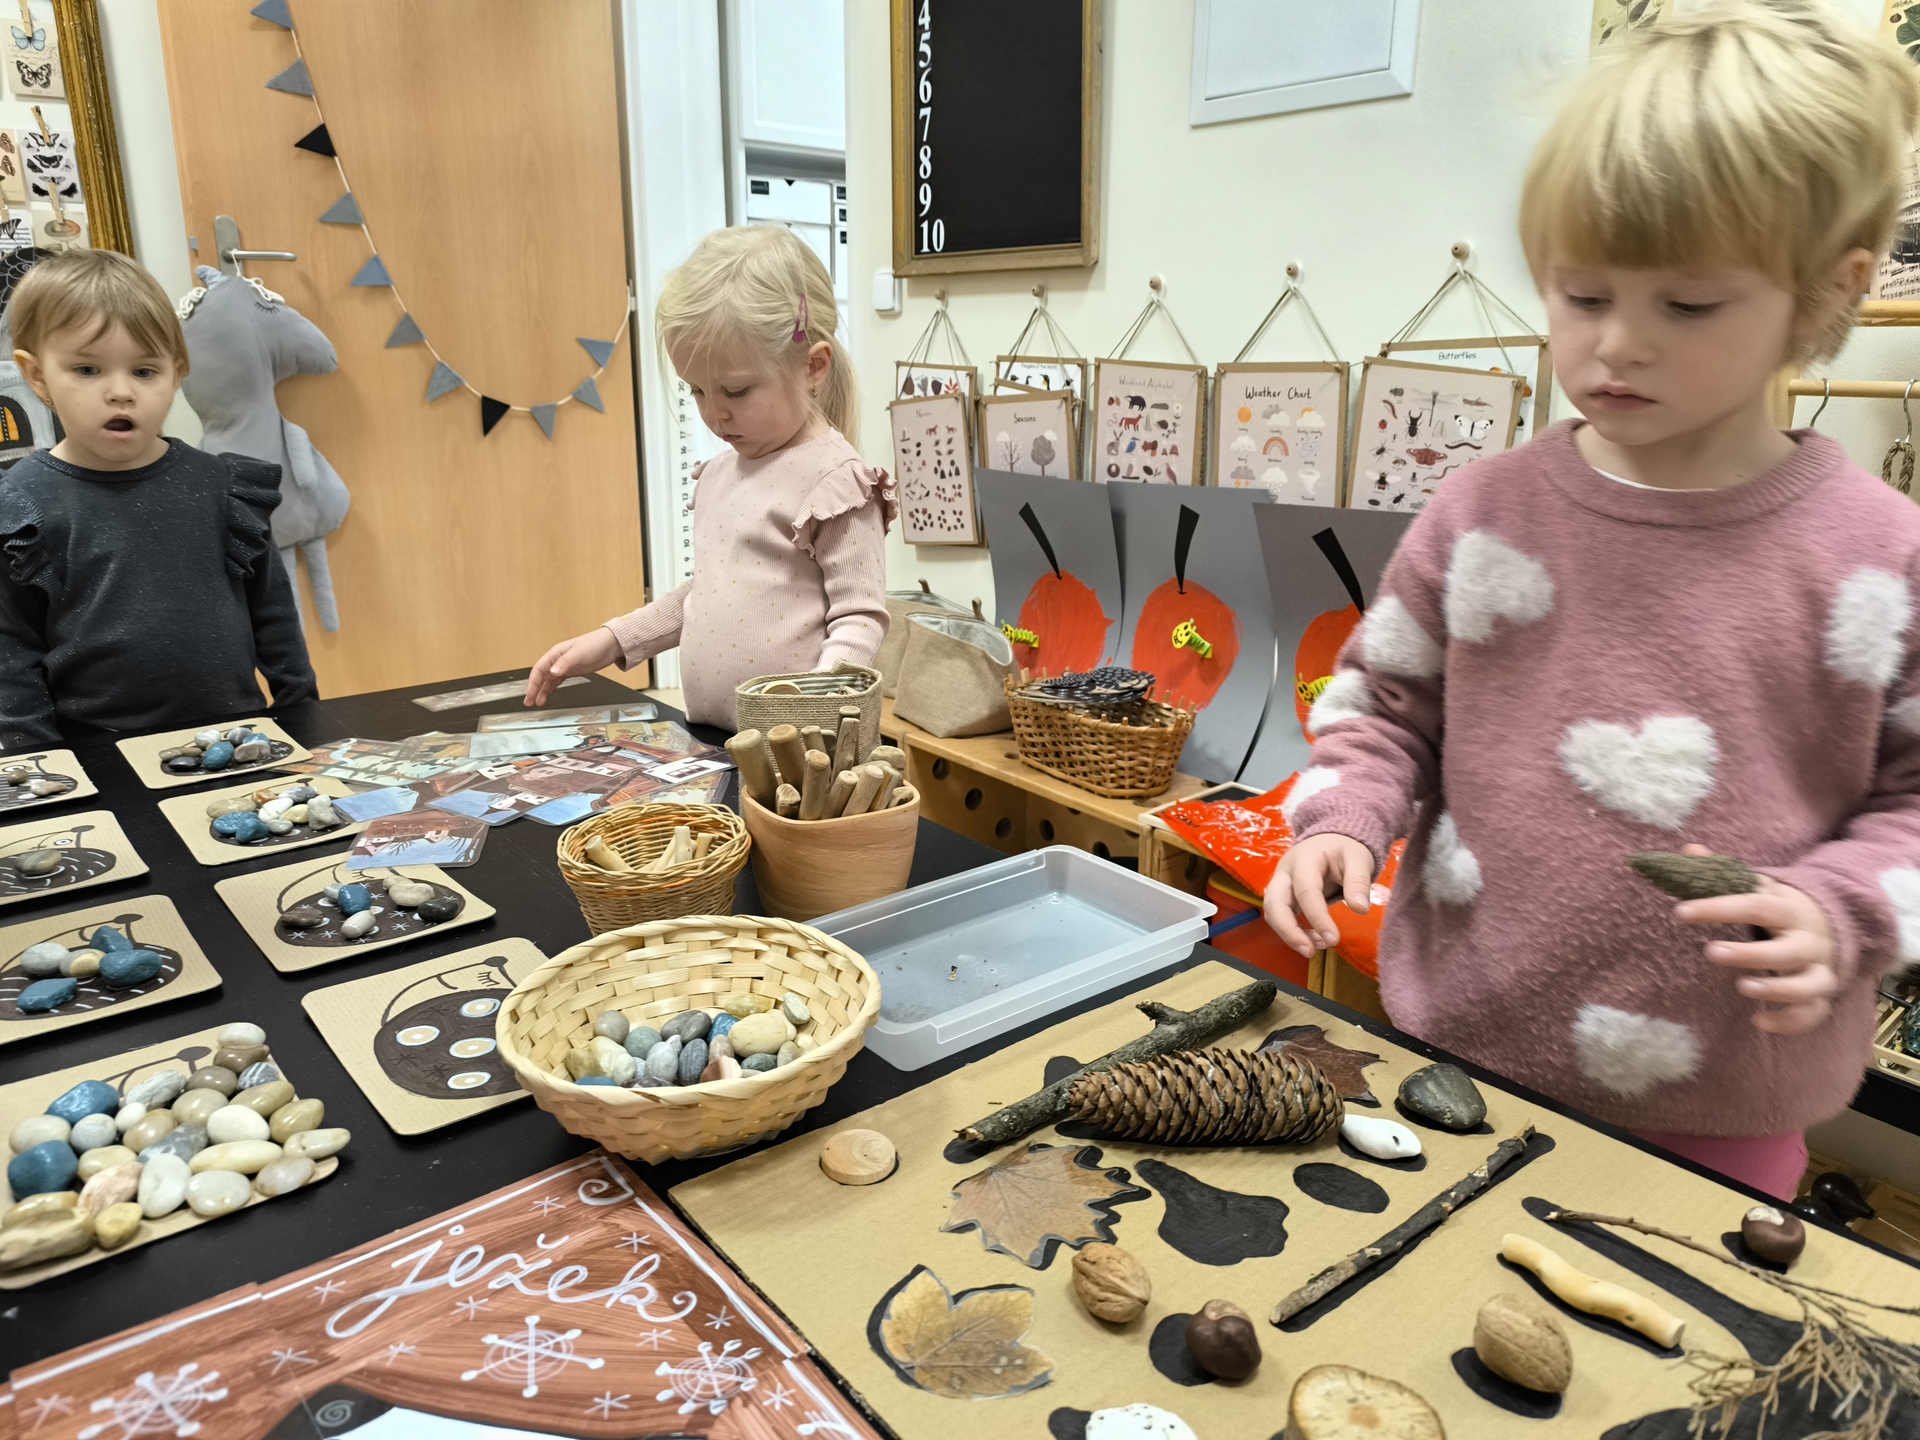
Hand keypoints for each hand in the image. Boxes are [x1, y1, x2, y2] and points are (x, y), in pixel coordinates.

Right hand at [525, 627, 620, 706]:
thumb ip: (565, 662)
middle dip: (534, 689)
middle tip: (529, 702)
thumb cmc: (594, 644)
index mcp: (555, 654)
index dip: (533, 683)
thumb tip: (552, 671)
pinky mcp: (571, 671)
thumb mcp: (578, 653)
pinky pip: (557, 681)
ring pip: (548, 680)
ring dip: (542, 691)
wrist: (610, 645)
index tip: (530, 694)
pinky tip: (547, 695)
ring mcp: (564, 666)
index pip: (539, 669)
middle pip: (541, 676)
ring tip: (537, 702)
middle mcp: (557, 660)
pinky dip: (551, 688)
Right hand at [1262, 833, 1374, 958]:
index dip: (1317, 917)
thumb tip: (1360, 909)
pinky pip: (1280, 916)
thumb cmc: (1345, 849)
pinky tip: (1315, 939)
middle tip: (1310, 952)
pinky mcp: (1283, 896)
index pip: (1305, 890)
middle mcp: (1285, 871)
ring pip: (1273, 913)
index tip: (1333, 939)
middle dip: (1289, 931)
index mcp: (1304, 858)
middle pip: (1274, 903)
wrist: (1332, 840)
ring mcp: (1281, 884)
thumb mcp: (1358, 859)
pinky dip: (1294, 932)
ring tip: (1317, 948)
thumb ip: (1359, 882)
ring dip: (1290, 934)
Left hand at [1672, 845, 1836, 1034]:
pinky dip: (1790, 1021)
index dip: (1718, 908)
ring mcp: (1818, 970)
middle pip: (1785, 951)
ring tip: (1742, 987)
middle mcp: (1807, 942)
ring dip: (1776, 990)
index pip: (1755, 905)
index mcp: (1788, 909)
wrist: (1836, 927)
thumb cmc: (1781, 908)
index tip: (1680, 912)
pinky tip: (1760, 1022)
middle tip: (1711, 953)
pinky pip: (1812, 1013)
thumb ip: (1723, 872)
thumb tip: (1689, 849)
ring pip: (1807, 985)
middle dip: (1750, 954)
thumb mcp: (1760, 887)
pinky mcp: (1820, 996)